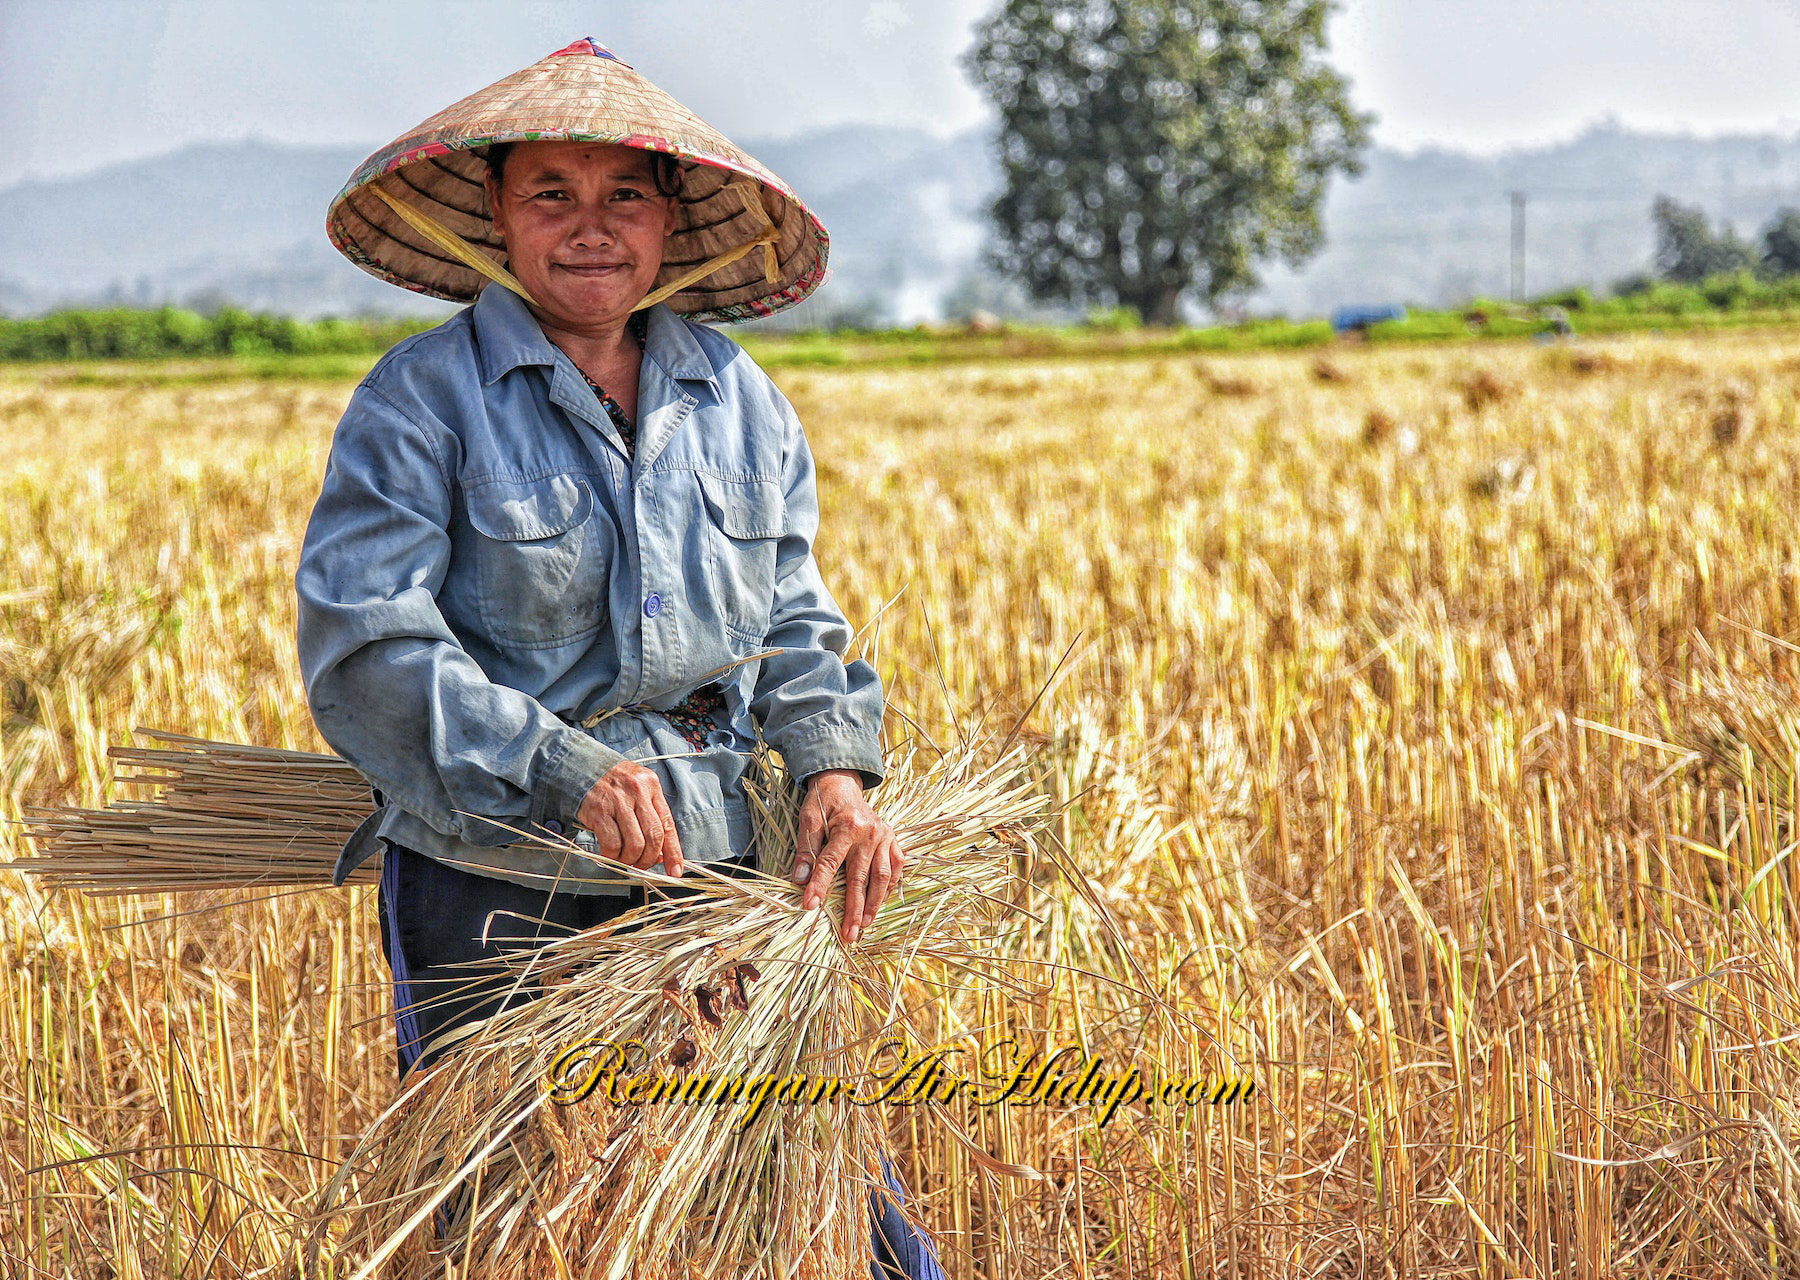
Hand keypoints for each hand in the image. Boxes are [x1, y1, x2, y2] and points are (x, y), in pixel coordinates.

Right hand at [576, 761, 683, 875]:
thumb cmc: (613, 783)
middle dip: (649, 859)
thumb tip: (660, 853)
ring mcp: (618, 801)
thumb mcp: (637, 789)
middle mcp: (638, 792)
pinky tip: (609, 854)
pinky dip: (612, 856)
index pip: (668, 824)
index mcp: (652, 786)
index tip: (675, 871)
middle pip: (654, 837)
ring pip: (635, 844)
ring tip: (624, 859)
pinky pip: (612, 843)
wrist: (582, 767)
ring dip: (631, 859)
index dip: (674, 852)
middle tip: (641, 864)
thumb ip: (650, 815)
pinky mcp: (599, 811)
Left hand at [792, 769, 903, 942]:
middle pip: (860, 877)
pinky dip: (890, 887)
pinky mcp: (892, 839)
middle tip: (848, 934)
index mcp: (847, 826)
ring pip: (882, 876)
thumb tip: (799, 879)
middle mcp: (870, 832)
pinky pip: (895, 867)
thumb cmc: (823, 802)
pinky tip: (880, 903)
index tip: (810, 907)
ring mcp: (884, 837)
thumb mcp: (808, 819)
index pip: (830, 862)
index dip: (819, 886)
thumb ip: (805, 849)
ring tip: (865, 925)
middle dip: (853, 908)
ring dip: (874, 903)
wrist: (843, 783)